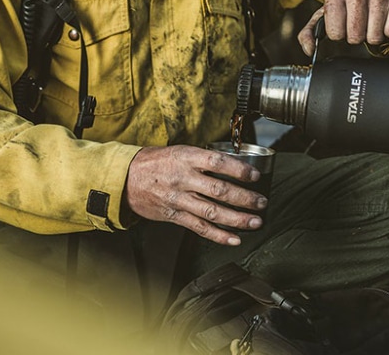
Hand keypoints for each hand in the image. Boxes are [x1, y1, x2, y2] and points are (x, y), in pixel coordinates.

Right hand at [125, 145, 267, 245]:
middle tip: (262, 202)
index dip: (238, 170)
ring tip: (255, 222)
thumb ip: (204, 159)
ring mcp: (178, 199)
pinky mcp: (174, 216)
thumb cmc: (157, 161)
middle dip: (244, 198)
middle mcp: (183, 178)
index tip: (255, 176)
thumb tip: (234, 165)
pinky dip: (219, 235)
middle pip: (219, 190)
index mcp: (187, 157)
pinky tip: (234, 238)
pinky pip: (199, 228)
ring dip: (237, 219)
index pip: (217, 162)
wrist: (126, 177)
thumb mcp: (181, 151)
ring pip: (212, 212)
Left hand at [298, 0, 388, 55]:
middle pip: (355, 36)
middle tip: (362, 23)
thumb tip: (309, 49)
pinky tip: (387, 19)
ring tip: (374, 20)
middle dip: (358, 35)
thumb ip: (310, 31)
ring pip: (375, 36)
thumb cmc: (353, 2)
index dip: (340, 33)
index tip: (345, 23)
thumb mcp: (328, 13)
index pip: (335, 33)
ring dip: (374, 34)